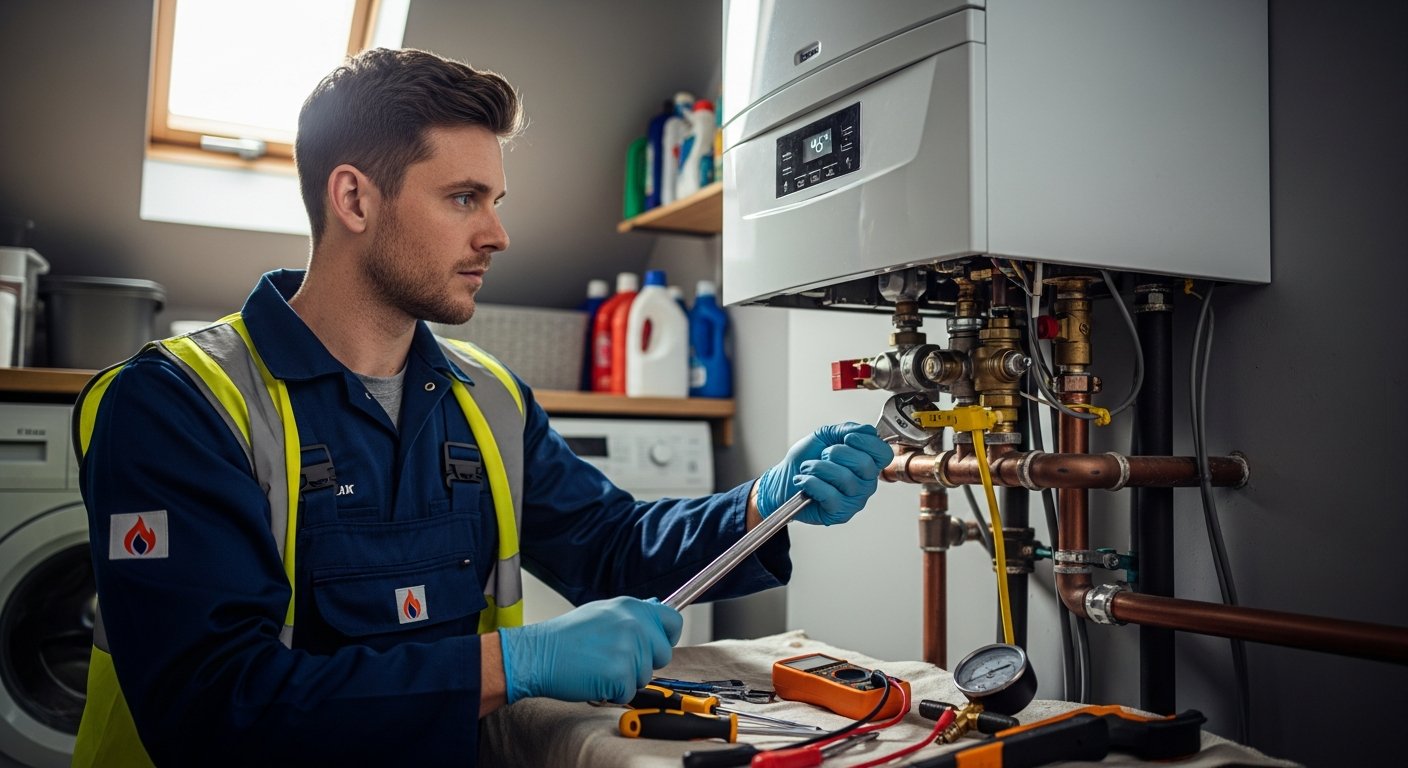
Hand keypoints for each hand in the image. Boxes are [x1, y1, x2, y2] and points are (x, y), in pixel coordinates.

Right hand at [498, 596, 682, 703]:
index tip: (656, 644)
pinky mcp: (621, 674)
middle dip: (644, 663)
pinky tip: (595, 678)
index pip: (673, 621)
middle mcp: (635, 625)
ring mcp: (630, 650)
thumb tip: (658, 608)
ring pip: (646, 676)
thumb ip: (632, 614)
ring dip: (626, 678)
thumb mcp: (603, 612)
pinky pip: (629, 692)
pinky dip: (613, 692)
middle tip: (615, 659)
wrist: (538, 654)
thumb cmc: (566, 636)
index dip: (666, 637)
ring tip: (600, 665)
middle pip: (663, 654)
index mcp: (632, 607)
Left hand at [754, 422, 893, 525]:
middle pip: (866, 465)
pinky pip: (830, 494)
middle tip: (823, 455)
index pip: (883, 454)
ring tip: (807, 468)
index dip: (868, 443)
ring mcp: (854, 500)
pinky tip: (803, 480)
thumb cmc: (804, 461)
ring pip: (845, 478)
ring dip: (819, 467)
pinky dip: (810, 482)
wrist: (782, 481)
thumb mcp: (824, 437)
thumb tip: (866, 430)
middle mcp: (865, 484)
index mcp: (866, 463)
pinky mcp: (839, 513)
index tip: (848, 438)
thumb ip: (844, 430)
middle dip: (838, 453)